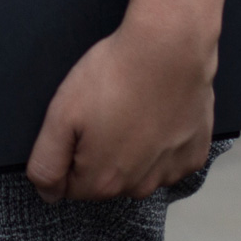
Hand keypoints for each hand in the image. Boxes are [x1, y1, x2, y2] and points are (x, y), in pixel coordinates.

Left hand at [24, 20, 216, 202]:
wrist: (169, 47)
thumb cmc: (117, 74)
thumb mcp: (61, 114)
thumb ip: (46, 162)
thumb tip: (47, 192)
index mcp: (102, 181)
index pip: (71, 186)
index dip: (70, 152)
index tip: (82, 123)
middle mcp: (139, 186)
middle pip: (108, 180)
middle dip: (101, 152)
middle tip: (106, 111)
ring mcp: (170, 172)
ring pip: (140, 171)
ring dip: (134, 149)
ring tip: (133, 109)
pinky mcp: (194, 154)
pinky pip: (170, 158)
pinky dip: (163, 142)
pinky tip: (158, 114)